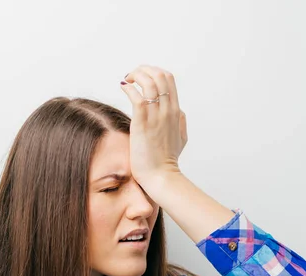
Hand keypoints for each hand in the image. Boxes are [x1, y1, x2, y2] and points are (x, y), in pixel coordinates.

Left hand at [120, 65, 187, 186]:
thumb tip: (180, 112)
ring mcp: (156, 115)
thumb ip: (181, 122)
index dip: (154, 72)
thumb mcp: (181, 138)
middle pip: (160, 75)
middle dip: (144, 69)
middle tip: (132, 75)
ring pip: (149, 82)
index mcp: (176, 111)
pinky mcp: (142, 122)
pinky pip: (136, 96)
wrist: (160, 175)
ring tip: (126, 80)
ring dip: (136, 75)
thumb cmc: (167, 160)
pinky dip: (129, 88)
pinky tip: (123, 87)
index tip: (142, 76)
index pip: (169, 79)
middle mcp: (168, 110)